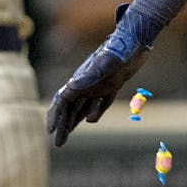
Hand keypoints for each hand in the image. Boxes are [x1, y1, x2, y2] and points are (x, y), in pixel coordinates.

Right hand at [47, 18, 148, 146]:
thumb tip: (71, 86)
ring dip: (75, 121)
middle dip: (63, 125)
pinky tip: (92, 119)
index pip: (63, 101)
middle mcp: (87, 82)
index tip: (51, 130)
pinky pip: (101, 102)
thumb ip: (90, 74)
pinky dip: (96, 111)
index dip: (56, 116)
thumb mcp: (105, 63)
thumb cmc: (119, 50)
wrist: (136, 42)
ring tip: (67, 135)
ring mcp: (99, 84)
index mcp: (81, 79)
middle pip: (71, 107)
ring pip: (83, 106)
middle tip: (58, 144)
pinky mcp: (113, 85)